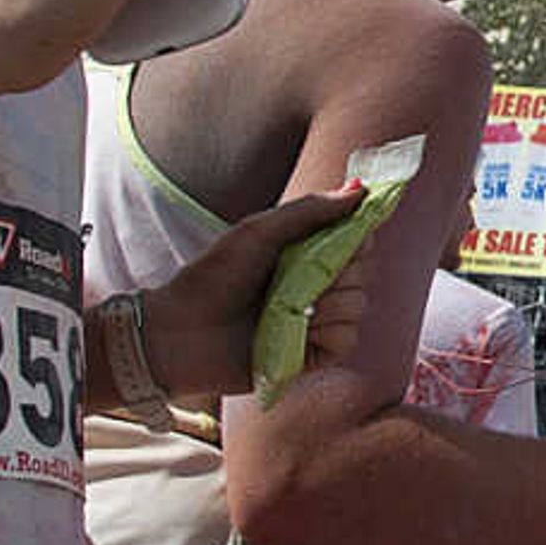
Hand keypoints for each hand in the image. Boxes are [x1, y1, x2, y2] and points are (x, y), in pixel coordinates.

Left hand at [136, 183, 364, 398]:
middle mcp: (315, 286)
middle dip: (339, 271)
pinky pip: (347, 338)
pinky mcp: (313, 355)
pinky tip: (299, 330)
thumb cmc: (212, 278)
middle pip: (362, 272)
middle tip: (302, 274)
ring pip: (357, 304)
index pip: (356, 241)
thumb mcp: (259, 231)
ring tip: (290, 307)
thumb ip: (311, 210)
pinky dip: (328, 331)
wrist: (183, 334)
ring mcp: (316, 322)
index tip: (347, 238)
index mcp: (304, 253)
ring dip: (329, 303)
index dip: (358, 238)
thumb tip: (360, 189)